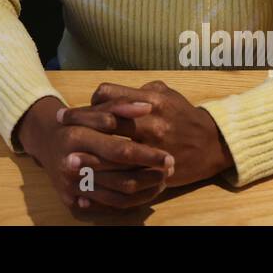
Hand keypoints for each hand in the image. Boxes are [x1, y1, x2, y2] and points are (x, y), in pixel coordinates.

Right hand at [17, 96, 174, 211]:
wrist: (45, 142)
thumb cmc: (73, 122)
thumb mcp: (93, 109)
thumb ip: (119, 106)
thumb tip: (147, 106)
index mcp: (77, 137)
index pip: (119, 151)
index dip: (146, 155)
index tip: (168, 156)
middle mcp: (71, 163)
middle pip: (121, 177)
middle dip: (149, 174)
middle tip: (170, 169)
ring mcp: (71, 185)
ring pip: (118, 196)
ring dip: (145, 190)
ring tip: (163, 179)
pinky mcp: (72, 200)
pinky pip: (108, 206)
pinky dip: (132, 201)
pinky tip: (147, 190)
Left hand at [58, 80, 233, 187]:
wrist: (212, 144)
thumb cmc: (184, 115)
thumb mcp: (165, 93)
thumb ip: (139, 90)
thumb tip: (112, 93)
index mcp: (150, 100)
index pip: (108, 95)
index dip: (89, 101)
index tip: (76, 108)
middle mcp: (150, 122)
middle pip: (105, 121)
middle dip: (79, 123)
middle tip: (59, 124)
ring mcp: (153, 148)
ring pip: (112, 152)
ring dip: (88, 155)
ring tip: (67, 158)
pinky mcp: (156, 170)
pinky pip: (126, 176)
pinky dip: (106, 179)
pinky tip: (91, 181)